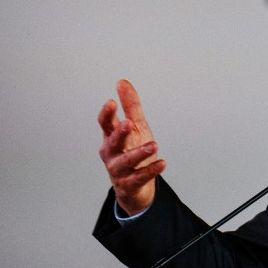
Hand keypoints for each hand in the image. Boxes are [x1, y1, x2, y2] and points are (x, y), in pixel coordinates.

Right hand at [97, 79, 164, 215]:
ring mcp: (119, 170)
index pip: (105, 124)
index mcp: (111, 137)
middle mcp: (112, 154)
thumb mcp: (135, 127)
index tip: (111, 102)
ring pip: (127, 161)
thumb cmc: (133, 151)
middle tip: (128, 123)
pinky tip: (162, 163)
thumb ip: (130, 106)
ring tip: (154, 144)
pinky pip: (139, 177)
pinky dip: (150, 170)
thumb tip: (122, 82)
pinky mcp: (129, 184)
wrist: (135, 186)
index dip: (107, 114)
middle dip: (120, 133)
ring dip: (139, 153)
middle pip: (113, 143)